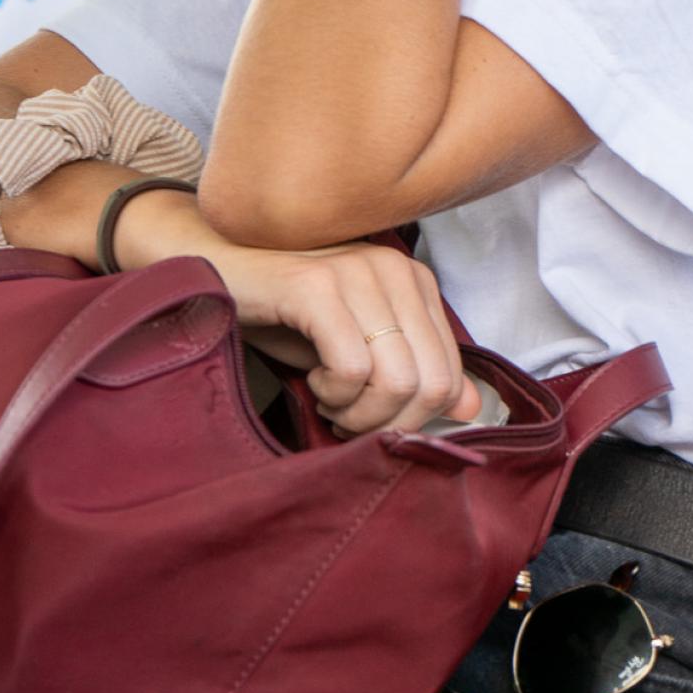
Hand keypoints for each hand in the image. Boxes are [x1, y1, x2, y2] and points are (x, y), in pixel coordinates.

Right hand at [116, 189, 481, 435]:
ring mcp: (358, 271)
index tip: (371, 417)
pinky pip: (353, 367)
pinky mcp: (318, 285)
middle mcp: (396, 269)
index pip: (451, 378)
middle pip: (428, 386)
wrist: (218, 272)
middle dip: (387, 423)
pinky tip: (312, 378)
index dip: (413, 419)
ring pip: (396, 381)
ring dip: (357, 412)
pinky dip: (333, 393)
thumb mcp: (361, 350)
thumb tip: (474, 406)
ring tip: (329, 396)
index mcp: (415, 282)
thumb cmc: (290, 318)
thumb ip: (416, 372)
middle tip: (347, 418)